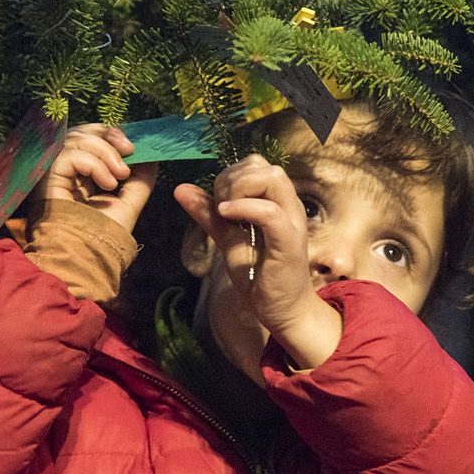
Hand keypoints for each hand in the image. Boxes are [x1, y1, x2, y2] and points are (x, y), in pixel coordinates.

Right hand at [31, 123, 157, 233]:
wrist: (88, 256)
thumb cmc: (104, 236)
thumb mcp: (129, 203)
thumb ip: (140, 180)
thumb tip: (151, 158)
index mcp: (81, 175)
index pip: (90, 140)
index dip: (110, 135)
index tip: (132, 145)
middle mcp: (65, 172)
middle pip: (81, 133)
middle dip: (108, 136)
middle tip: (129, 149)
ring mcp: (54, 174)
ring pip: (76, 140)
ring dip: (106, 153)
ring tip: (120, 176)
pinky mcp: (46, 178)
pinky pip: (69, 155)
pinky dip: (94, 164)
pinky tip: (107, 184)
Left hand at [173, 155, 341, 369]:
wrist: (281, 309)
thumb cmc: (259, 274)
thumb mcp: (228, 239)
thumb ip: (209, 215)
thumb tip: (181, 190)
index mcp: (277, 201)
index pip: (256, 164)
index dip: (231, 174)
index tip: (218, 201)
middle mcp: (289, 206)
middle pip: (264, 165)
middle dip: (232, 179)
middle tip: (220, 207)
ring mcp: (291, 222)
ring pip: (272, 177)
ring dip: (240, 189)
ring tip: (225, 213)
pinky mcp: (289, 241)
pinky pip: (270, 212)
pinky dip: (245, 208)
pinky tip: (227, 216)